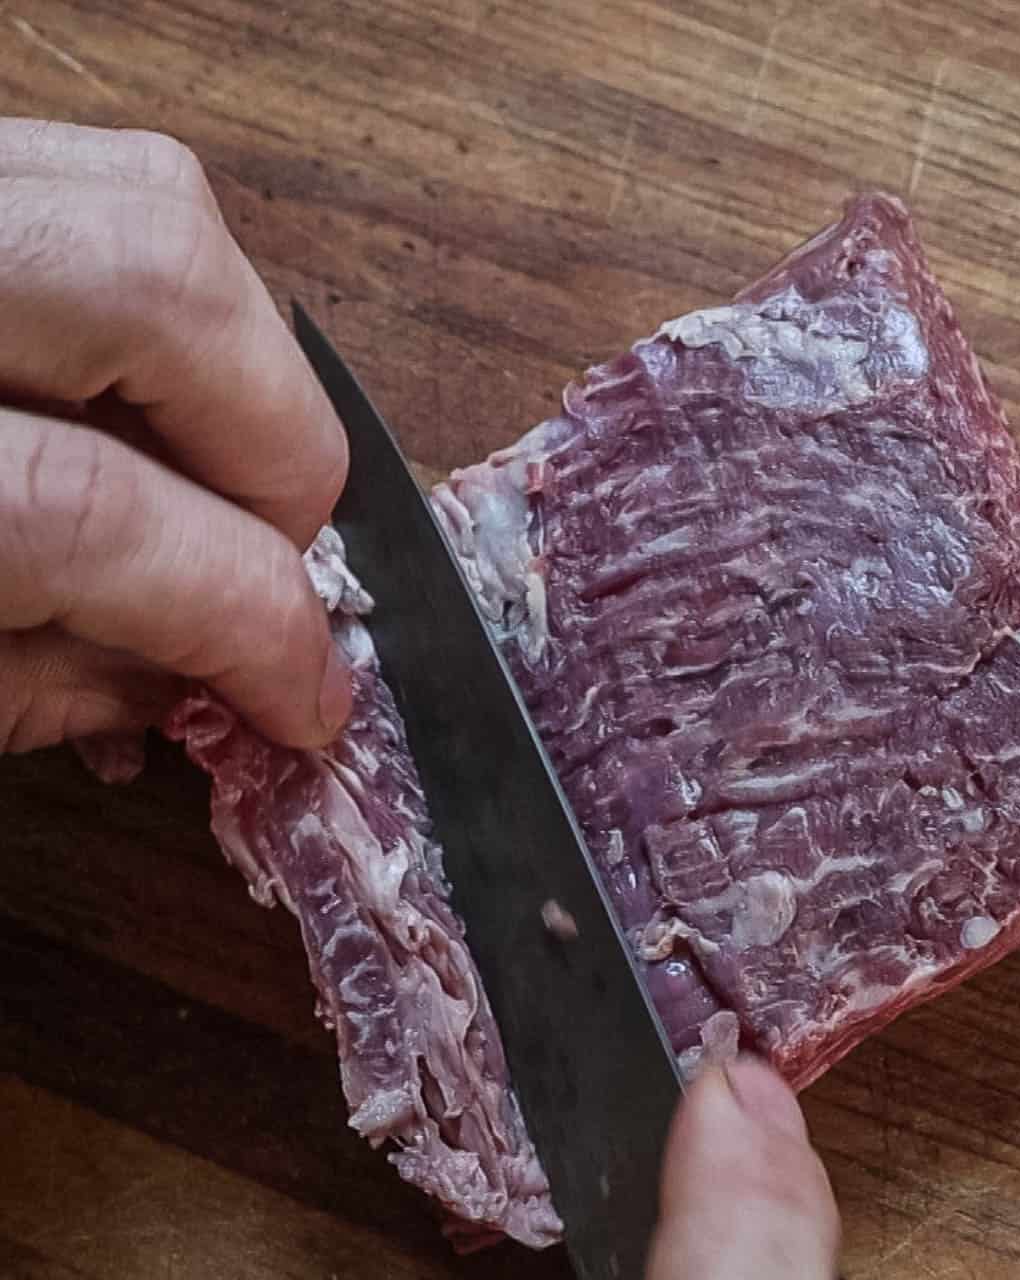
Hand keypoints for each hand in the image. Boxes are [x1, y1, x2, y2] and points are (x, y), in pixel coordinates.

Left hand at [0, 118, 351, 754]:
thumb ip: (51, 684)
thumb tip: (222, 679)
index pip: (101, 515)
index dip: (254, 625)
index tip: (312, 695)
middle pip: (165, 286)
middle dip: (281, 451)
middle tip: (279, 558)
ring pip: (160, 206)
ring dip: (243, 366)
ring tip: (225, 483)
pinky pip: (108, 188)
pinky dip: (173, 305)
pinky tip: (150, 404)